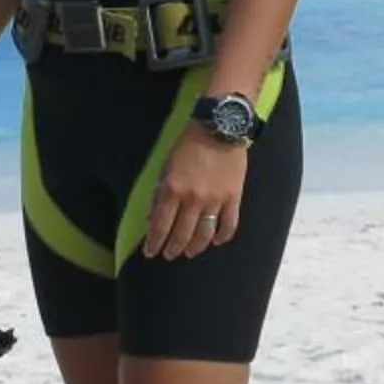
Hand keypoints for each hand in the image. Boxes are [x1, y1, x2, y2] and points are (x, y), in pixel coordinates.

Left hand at [142, 131, 246, 258]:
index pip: (160, 225)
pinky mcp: (234, 197)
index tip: (150, 252)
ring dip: (195, 247)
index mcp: (173, 190)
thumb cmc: (188, 144)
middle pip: (182, 234)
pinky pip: (229, 224)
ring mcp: (215, 200)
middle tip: (169, 255)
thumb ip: (160, 192)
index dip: (154, 242)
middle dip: (173, 248)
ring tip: (189, 253)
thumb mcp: (166, 166)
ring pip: (204, 234)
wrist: (219, 128)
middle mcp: (193, 199)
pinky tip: (216, 242)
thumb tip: (153, 215)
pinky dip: (222, 236)